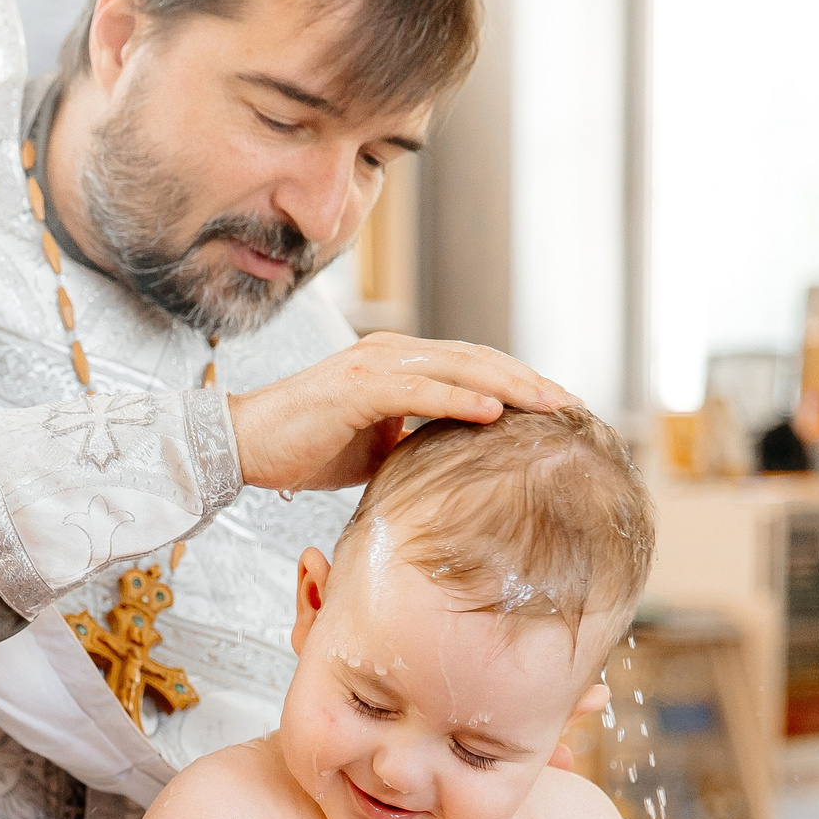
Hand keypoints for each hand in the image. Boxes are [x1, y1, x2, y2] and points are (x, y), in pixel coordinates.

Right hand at [227, 334, 577, 493]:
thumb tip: (457, 466)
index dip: (519, 385)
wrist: (244, 446)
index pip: (473, 368)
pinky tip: (494, 412)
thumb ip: (416, 443)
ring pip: (458, 367)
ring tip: (551, 405)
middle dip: (530, 382)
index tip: (559, 410)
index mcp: (401, 364)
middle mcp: (394, 353)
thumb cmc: (305, 448)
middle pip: (477, 360)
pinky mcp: (356, 384)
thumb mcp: (376, 448)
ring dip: (509, 386)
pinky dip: (459, 399)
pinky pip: (419, 390)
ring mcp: (375, 363)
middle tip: (574, 405)